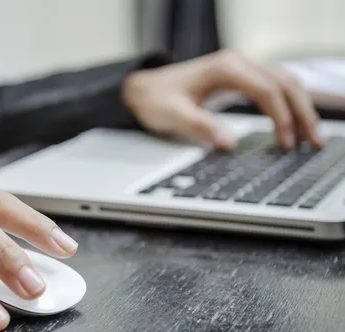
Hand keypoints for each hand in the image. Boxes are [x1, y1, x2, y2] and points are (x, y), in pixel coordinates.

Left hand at [122, 49, 323, 149]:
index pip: (268, 91)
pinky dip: (289, 105)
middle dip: (303, 113)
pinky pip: (274, 88)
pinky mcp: (240, 79)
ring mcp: (241, 69)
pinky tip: (293, 126)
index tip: (285, 144)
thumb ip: (200, 126)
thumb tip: (229, 142)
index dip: (281, 118)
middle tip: (314, 143)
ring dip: (301, 109)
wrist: (142, 89)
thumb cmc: (155, 99)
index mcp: (226, 68)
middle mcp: (237, 63)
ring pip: (285, 84)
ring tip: (310, 138)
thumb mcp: (172, 115)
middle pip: (285, 84)